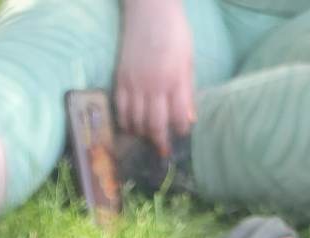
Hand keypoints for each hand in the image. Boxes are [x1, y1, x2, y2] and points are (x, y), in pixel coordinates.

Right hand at [114, 0, 195, 158]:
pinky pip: (120, 109)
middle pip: (155, 124)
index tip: (180, 136)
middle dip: (159, 141)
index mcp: (175, 79)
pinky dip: (125, 121)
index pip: (178, 116)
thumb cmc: (174, 32)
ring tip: (147, 137)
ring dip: (142, 133)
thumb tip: (189, 118)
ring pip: (136, 121)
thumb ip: (187, 89)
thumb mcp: (188, 59)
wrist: (149, 10)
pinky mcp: (121, 80)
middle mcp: (154, 86)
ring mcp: (135, 84)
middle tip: (162, 151)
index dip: (179, 130)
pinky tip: (130, 126)